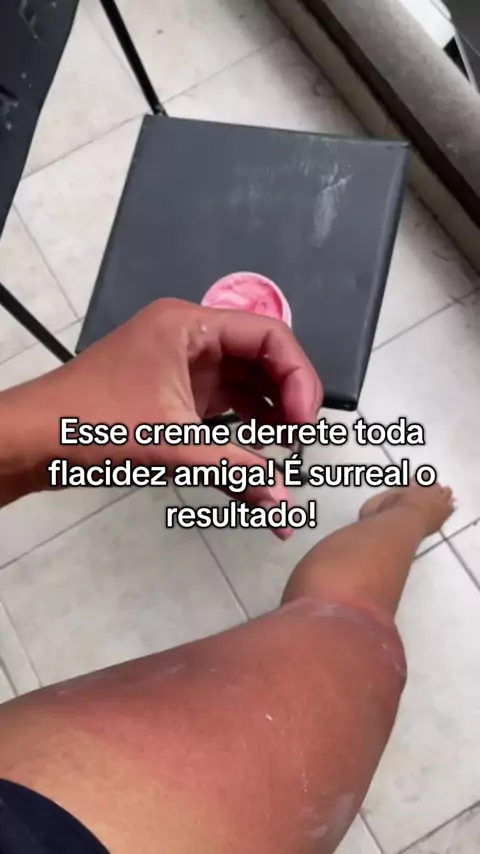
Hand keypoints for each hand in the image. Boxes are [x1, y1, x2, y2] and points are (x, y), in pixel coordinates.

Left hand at [1, 299, 322, 530]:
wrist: (32, 439)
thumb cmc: (90, 423)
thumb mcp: (171, 445)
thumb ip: (235, 470)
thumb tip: (285, 506)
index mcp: (189, 326)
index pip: (268, 335)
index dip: (297, 375)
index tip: (303, 421)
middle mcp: (190, 339)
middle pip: (260, 358)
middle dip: (285, 396)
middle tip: (299, 439)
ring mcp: (182, 367)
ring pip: (244, 384)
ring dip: (268, 416)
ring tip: (286, 451)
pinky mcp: (175, 395)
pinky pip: (222, 407)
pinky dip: (243, 431)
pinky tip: (260, 456)